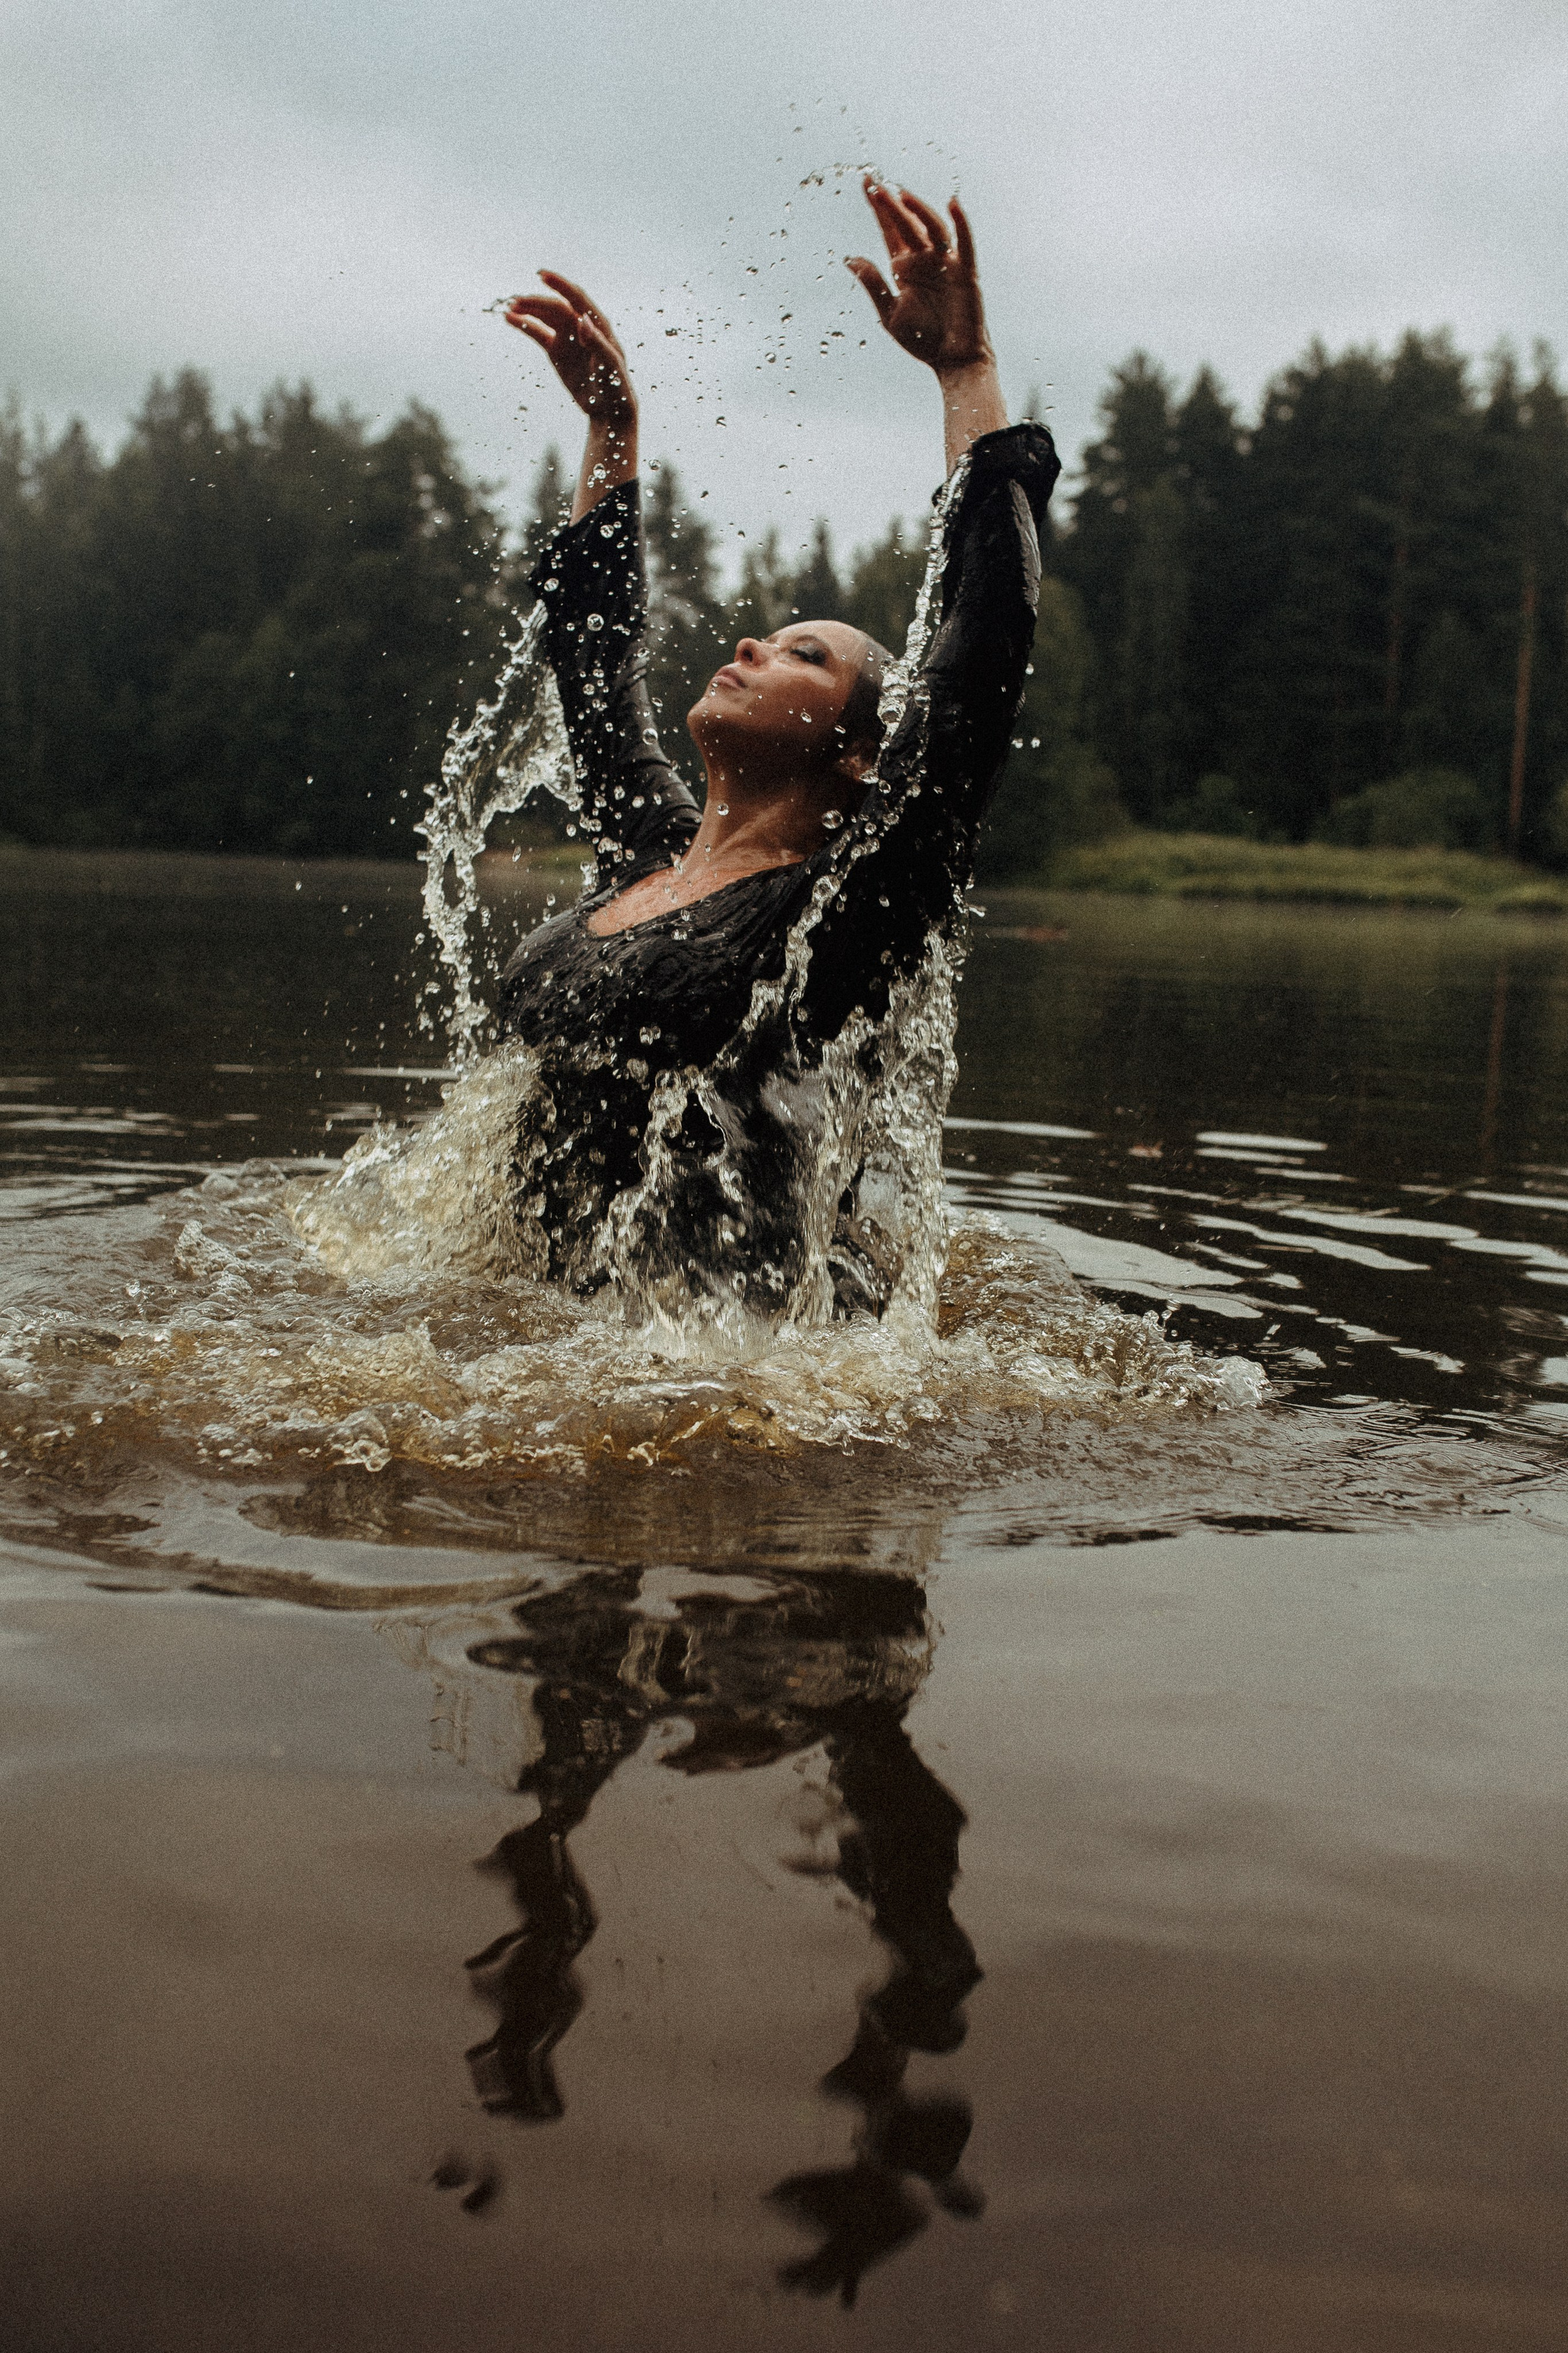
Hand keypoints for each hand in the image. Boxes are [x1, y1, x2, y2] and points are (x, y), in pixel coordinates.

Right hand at [504, 273, 636, 428]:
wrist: (609, 409)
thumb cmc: (616, 386)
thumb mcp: (610, 366)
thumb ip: (597, 343)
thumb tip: (582, 319)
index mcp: (598, 324)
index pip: (577, 298)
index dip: (560, 284)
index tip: (542, 275)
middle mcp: (581, 326)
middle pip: (556, 306)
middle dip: (537, 302)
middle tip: (516, 301)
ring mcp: (567, 336)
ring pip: (545, 317)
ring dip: (528, 310)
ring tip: (510, 308)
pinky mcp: (556, 350)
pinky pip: (538, 333)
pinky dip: (524, 325)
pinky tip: (510, 319)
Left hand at [846, 180, 992, 376]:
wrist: (952, 360)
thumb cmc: (923, 340)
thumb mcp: (890, 314)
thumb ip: (873, 284)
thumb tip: (850, 259)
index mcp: (906, 267)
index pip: (890, 231)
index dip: (879, 208)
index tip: (866, 183)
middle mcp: (925, 260)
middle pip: (907, 224)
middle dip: (892, 205)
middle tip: (876, 186)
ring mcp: (946, 263)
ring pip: (932, 228)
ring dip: (918, 210)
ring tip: (902, 196)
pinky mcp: (966, 272)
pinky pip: (964, 243)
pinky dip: (960, 223)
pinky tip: (952, 204)